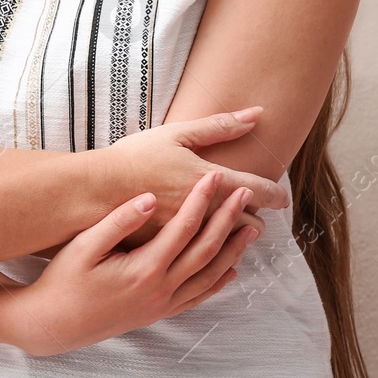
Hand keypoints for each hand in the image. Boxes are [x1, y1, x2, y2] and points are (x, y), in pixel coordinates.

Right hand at [6, 173, 261, 355]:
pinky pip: (198, 297)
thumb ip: (119, 221)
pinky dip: (218, 282)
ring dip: (233, 251)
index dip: (202, 200)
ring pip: (209, 276)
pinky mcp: (158, 313)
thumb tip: (148, 198)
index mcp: (145, 269)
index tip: (215, 176)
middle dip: (228, 220)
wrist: (54, 324)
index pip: (184, 228)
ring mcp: (162, 304)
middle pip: (206, 250)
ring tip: (252, 228)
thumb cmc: (64, 280)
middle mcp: (160, 289)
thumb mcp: (84, 246)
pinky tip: (231, 271)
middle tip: (245, 194)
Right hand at [97, 109, 289, 248]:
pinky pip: (203, 263)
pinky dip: (213, 257)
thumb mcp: (176, 134)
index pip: (255, 191)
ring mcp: (188, 237)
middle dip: (257, 221)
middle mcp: (205, 213)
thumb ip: (218, 126)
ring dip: (238, 240)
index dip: (273, 194)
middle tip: (261, 218)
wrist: (95, 192)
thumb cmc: (133, 158)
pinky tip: (212, 256)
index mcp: (209, 182)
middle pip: (247, 224)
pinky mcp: (171, 252)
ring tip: (240, 236)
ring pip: (228, 246)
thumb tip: (255, 115)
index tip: (282, 198)